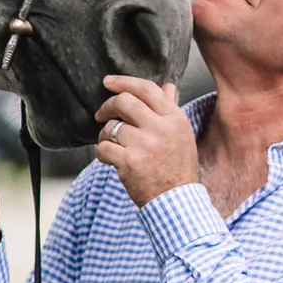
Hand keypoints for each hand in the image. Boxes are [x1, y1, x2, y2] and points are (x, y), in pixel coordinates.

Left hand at [95, 78, 197, 207]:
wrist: (176, 200)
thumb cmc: (178, 167)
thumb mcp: (181, 134)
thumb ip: (170, 108)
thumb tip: (166, 86)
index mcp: (174, 118)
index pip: (146, 89)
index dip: (123, 82)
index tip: (108, 82)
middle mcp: (160, 128)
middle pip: (124, 102)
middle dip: (107, 106)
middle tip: (101, 114)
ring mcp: (144, 145)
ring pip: (111, 127)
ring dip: (105, 134)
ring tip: (112, 144)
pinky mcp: (129, 162)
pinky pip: (103, 148)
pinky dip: (102, 152)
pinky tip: (110, 159)